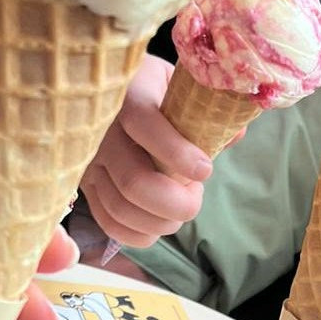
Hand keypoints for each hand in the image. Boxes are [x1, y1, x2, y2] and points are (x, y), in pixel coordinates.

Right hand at [80, 54, 214, 246]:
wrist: (114, 89)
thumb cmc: (156, 90)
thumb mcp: (181, 85)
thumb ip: (207, 108)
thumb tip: (234, 135)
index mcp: (126, 94)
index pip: (144, 125)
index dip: (177, 154)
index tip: (205, 170)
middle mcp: (100, 130)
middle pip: (135, 182)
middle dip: (176, 203)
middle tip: (196, 196)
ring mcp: (89, 161)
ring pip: (122, 208)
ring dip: (161, 221)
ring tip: (180, 209)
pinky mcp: (86, 184)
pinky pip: (108, 222)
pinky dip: (139, 234)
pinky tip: (159, 226)